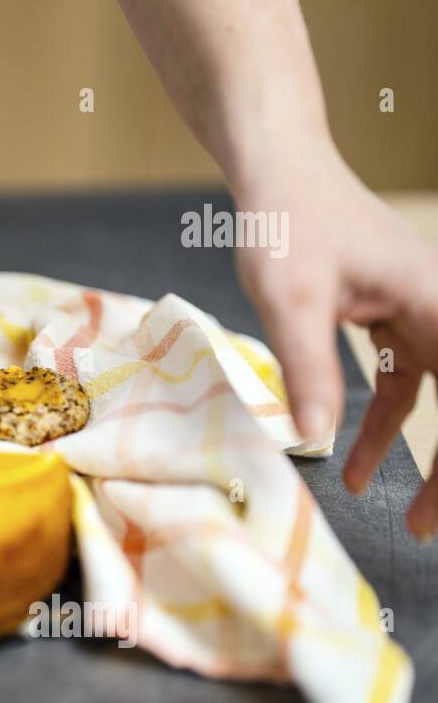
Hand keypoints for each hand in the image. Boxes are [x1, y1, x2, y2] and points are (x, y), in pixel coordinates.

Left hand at [232, 147, 437, 539]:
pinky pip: (403, 384)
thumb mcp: (290, 300)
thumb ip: (308, 367)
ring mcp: (425, 314)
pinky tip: (350, 466)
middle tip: (433, 529)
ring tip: (416, 520)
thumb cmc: (287, 222)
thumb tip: (314, 439)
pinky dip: (382, 425)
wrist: (279, 172)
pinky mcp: (395, 320)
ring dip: (430, 458)